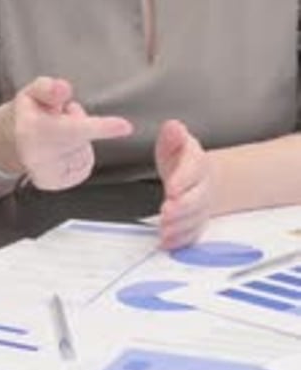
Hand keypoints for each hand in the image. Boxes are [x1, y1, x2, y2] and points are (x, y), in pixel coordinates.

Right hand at [12, 76, 132, 189]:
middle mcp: (41, 156)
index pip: (75, 128)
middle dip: (77, 122)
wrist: (4, 145)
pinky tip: (59, 151)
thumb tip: (64, 90)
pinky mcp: (54, 184)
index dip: (103, 127)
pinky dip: (76, 156)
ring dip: (77, 141)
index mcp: (37, 130)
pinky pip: (83, 167)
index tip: (126, 126)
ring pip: (85, 152)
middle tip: (58, 116)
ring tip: (56, 135)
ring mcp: (48, 174)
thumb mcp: (31, 93)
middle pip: (83, 136)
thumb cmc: (27, 115)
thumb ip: (48, 88)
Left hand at [155, 119, 210, 249]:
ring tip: (164, 230)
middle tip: (166, 212)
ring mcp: (203, 205)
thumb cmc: (181, 158)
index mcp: (198, 161)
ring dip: (180, 226)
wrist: (198, 176)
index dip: (184, 179)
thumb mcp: (174, 141)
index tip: (171, 187)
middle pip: (198, 198)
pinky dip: (181, 240)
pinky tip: (167, 242)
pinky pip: (194, 233)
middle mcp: (204, 185)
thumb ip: (173, 135)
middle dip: (182, 207)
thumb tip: (173, 127)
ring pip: (196, 218)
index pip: (194, 169)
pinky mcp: (198, 221)